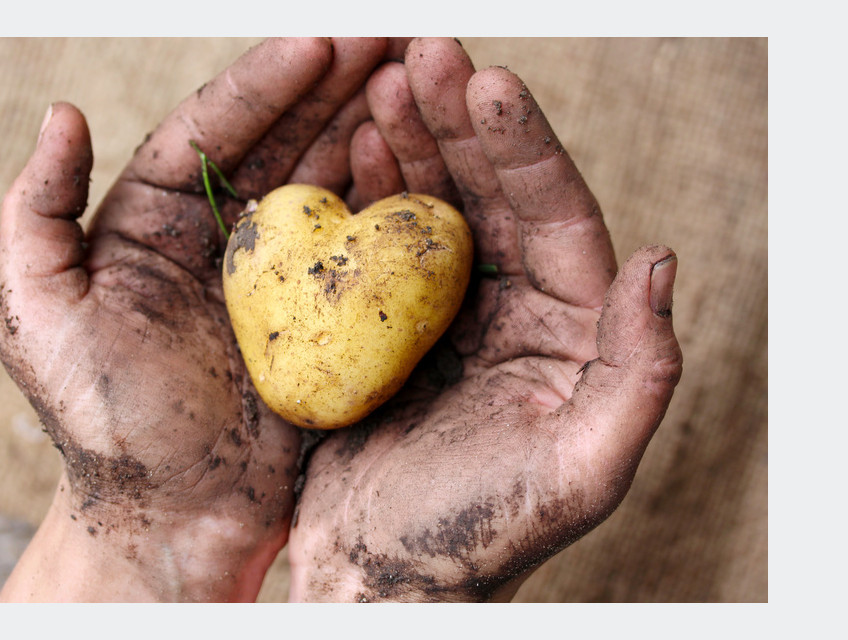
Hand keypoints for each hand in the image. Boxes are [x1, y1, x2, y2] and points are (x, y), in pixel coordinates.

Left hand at [0, 37, 392, 601]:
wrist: (175, 516)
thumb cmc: (104, 425)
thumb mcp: (42, 318)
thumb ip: (37, 214)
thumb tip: (62, 112)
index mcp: (154, 221)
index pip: (212, 129)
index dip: (263, 82)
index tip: (318, 43)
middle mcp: (221, 236)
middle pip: (282, 139)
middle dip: (334, 84)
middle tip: (391, 36)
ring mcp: (279, 275)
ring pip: (328, 180)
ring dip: (370, 126)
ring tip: (416, 77)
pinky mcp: (324, 317)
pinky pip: (361, 247)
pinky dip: (390, 200)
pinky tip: (419, 160)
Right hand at [288, 38, 682, 601]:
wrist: (382, 578)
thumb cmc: (481, 536)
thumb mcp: (582, 470)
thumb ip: (641, 373)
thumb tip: (658, 258)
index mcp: (573, 332)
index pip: (558, 218)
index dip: (525, 147)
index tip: (487, 82)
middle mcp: (519, 310)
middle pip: (496, 194)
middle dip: (461, 121)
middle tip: (423, 54)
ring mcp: (452, 312)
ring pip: (440, 204)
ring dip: (415, 140)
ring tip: (384, 83)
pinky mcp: (392, 324)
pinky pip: (386, 242)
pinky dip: (372, 190)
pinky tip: (356, 147)